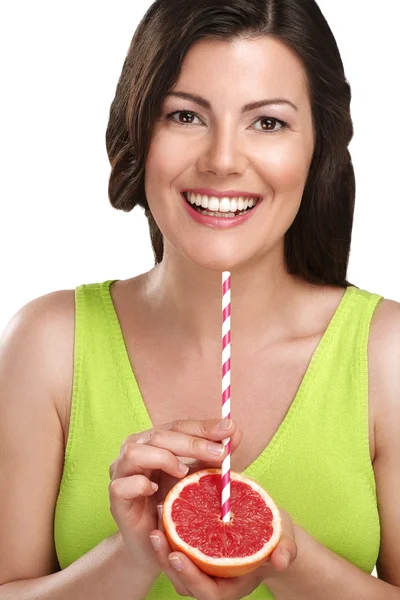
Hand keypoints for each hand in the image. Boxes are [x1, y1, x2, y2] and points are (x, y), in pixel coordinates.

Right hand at [108, 418, 241, 569]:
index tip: (229, 429)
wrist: (153, 545)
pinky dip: (139, 484)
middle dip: (192, 443)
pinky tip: (155, 490)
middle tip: (220, 453)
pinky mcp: (115, 498)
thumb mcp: (196, 476)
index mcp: (153, 440)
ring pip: (135, 452)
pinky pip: (121, 485)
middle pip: (160, 435)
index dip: (203, 427)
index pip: (178, 426)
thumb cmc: (174, 504)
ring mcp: (121, 473)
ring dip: (163, 458)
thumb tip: (234, 431)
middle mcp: (134, 449)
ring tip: (183, 473)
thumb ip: (212, 454)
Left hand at [149, 507, 296, 598]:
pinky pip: (176, 549)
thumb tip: (281, 560)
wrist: (269, 529)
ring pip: (175, 568)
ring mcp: (201, 569)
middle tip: (156, 536)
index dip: (192, 577)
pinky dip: (167, 534)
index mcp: (233, 586)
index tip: (178, 555)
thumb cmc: (276, 535)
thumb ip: (285, 549)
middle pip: (183, 583)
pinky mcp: (194, 553)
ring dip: (161, 548)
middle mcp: (213, 582)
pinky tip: (162, 510)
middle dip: (167, 562)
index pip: (208, 593)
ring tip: (155, 521)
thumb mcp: (284, 538)